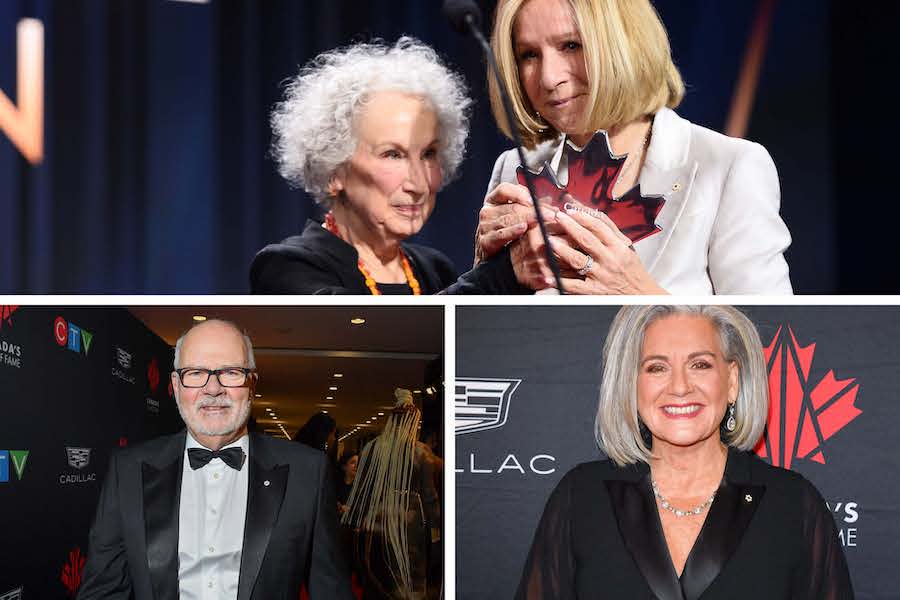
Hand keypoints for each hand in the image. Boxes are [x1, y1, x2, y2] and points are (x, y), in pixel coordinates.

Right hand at [475, 183, 555, 263]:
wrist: (492, 257)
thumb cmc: (506, 233)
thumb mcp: (516, 216)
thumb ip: (531, 208)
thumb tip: (549, 203)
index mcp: (494, 201)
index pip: (504, 190)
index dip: (519, 193)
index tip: (534, 200)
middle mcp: (488, 212)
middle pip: (512, 207)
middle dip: (533, 210)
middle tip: (550, 214)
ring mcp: (485, 227)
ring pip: (508, 219)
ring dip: (527, 219)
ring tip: (540, 220)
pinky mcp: (486, 241)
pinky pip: (500, 234)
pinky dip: (512, 231)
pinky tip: (523, 228)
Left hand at [549, 206, 667, 294]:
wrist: (641, 295)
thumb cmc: (632, 269)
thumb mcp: (626, 247)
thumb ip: (610, 230)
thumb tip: (590, 213)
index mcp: (619, 247)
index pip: (599, 227)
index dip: (583, 217)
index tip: (570, 210)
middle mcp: (610, 260)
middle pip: (587, 240)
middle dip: (570, 227)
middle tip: (557, 217)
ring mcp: (601, 276)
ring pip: (578, 261)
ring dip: (562, 250)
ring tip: (550, 241)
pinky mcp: (594, 292)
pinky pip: (574, 286)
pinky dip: (560, 281)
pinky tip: (549, 276)